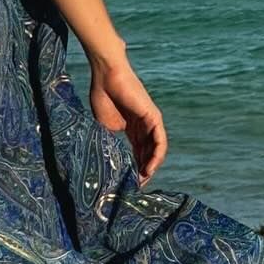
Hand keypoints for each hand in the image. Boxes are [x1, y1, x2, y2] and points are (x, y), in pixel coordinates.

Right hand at [88, 53, 166, 184]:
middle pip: (148, 154)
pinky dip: (156, 155)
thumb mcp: (105, 127)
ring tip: (143, 180)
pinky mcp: (154, 117)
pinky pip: (160, 141)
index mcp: (132, 129)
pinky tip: (149, 168)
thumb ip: (111, 143)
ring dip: (151, 167)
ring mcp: (150, 122)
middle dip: (143, 171)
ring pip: (156, 150)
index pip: (138, 153)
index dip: (134, 169)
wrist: (106, 76)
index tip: (129, 184)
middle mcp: (144, 127)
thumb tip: (112, 164)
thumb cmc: (103, 96)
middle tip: (136, 187)